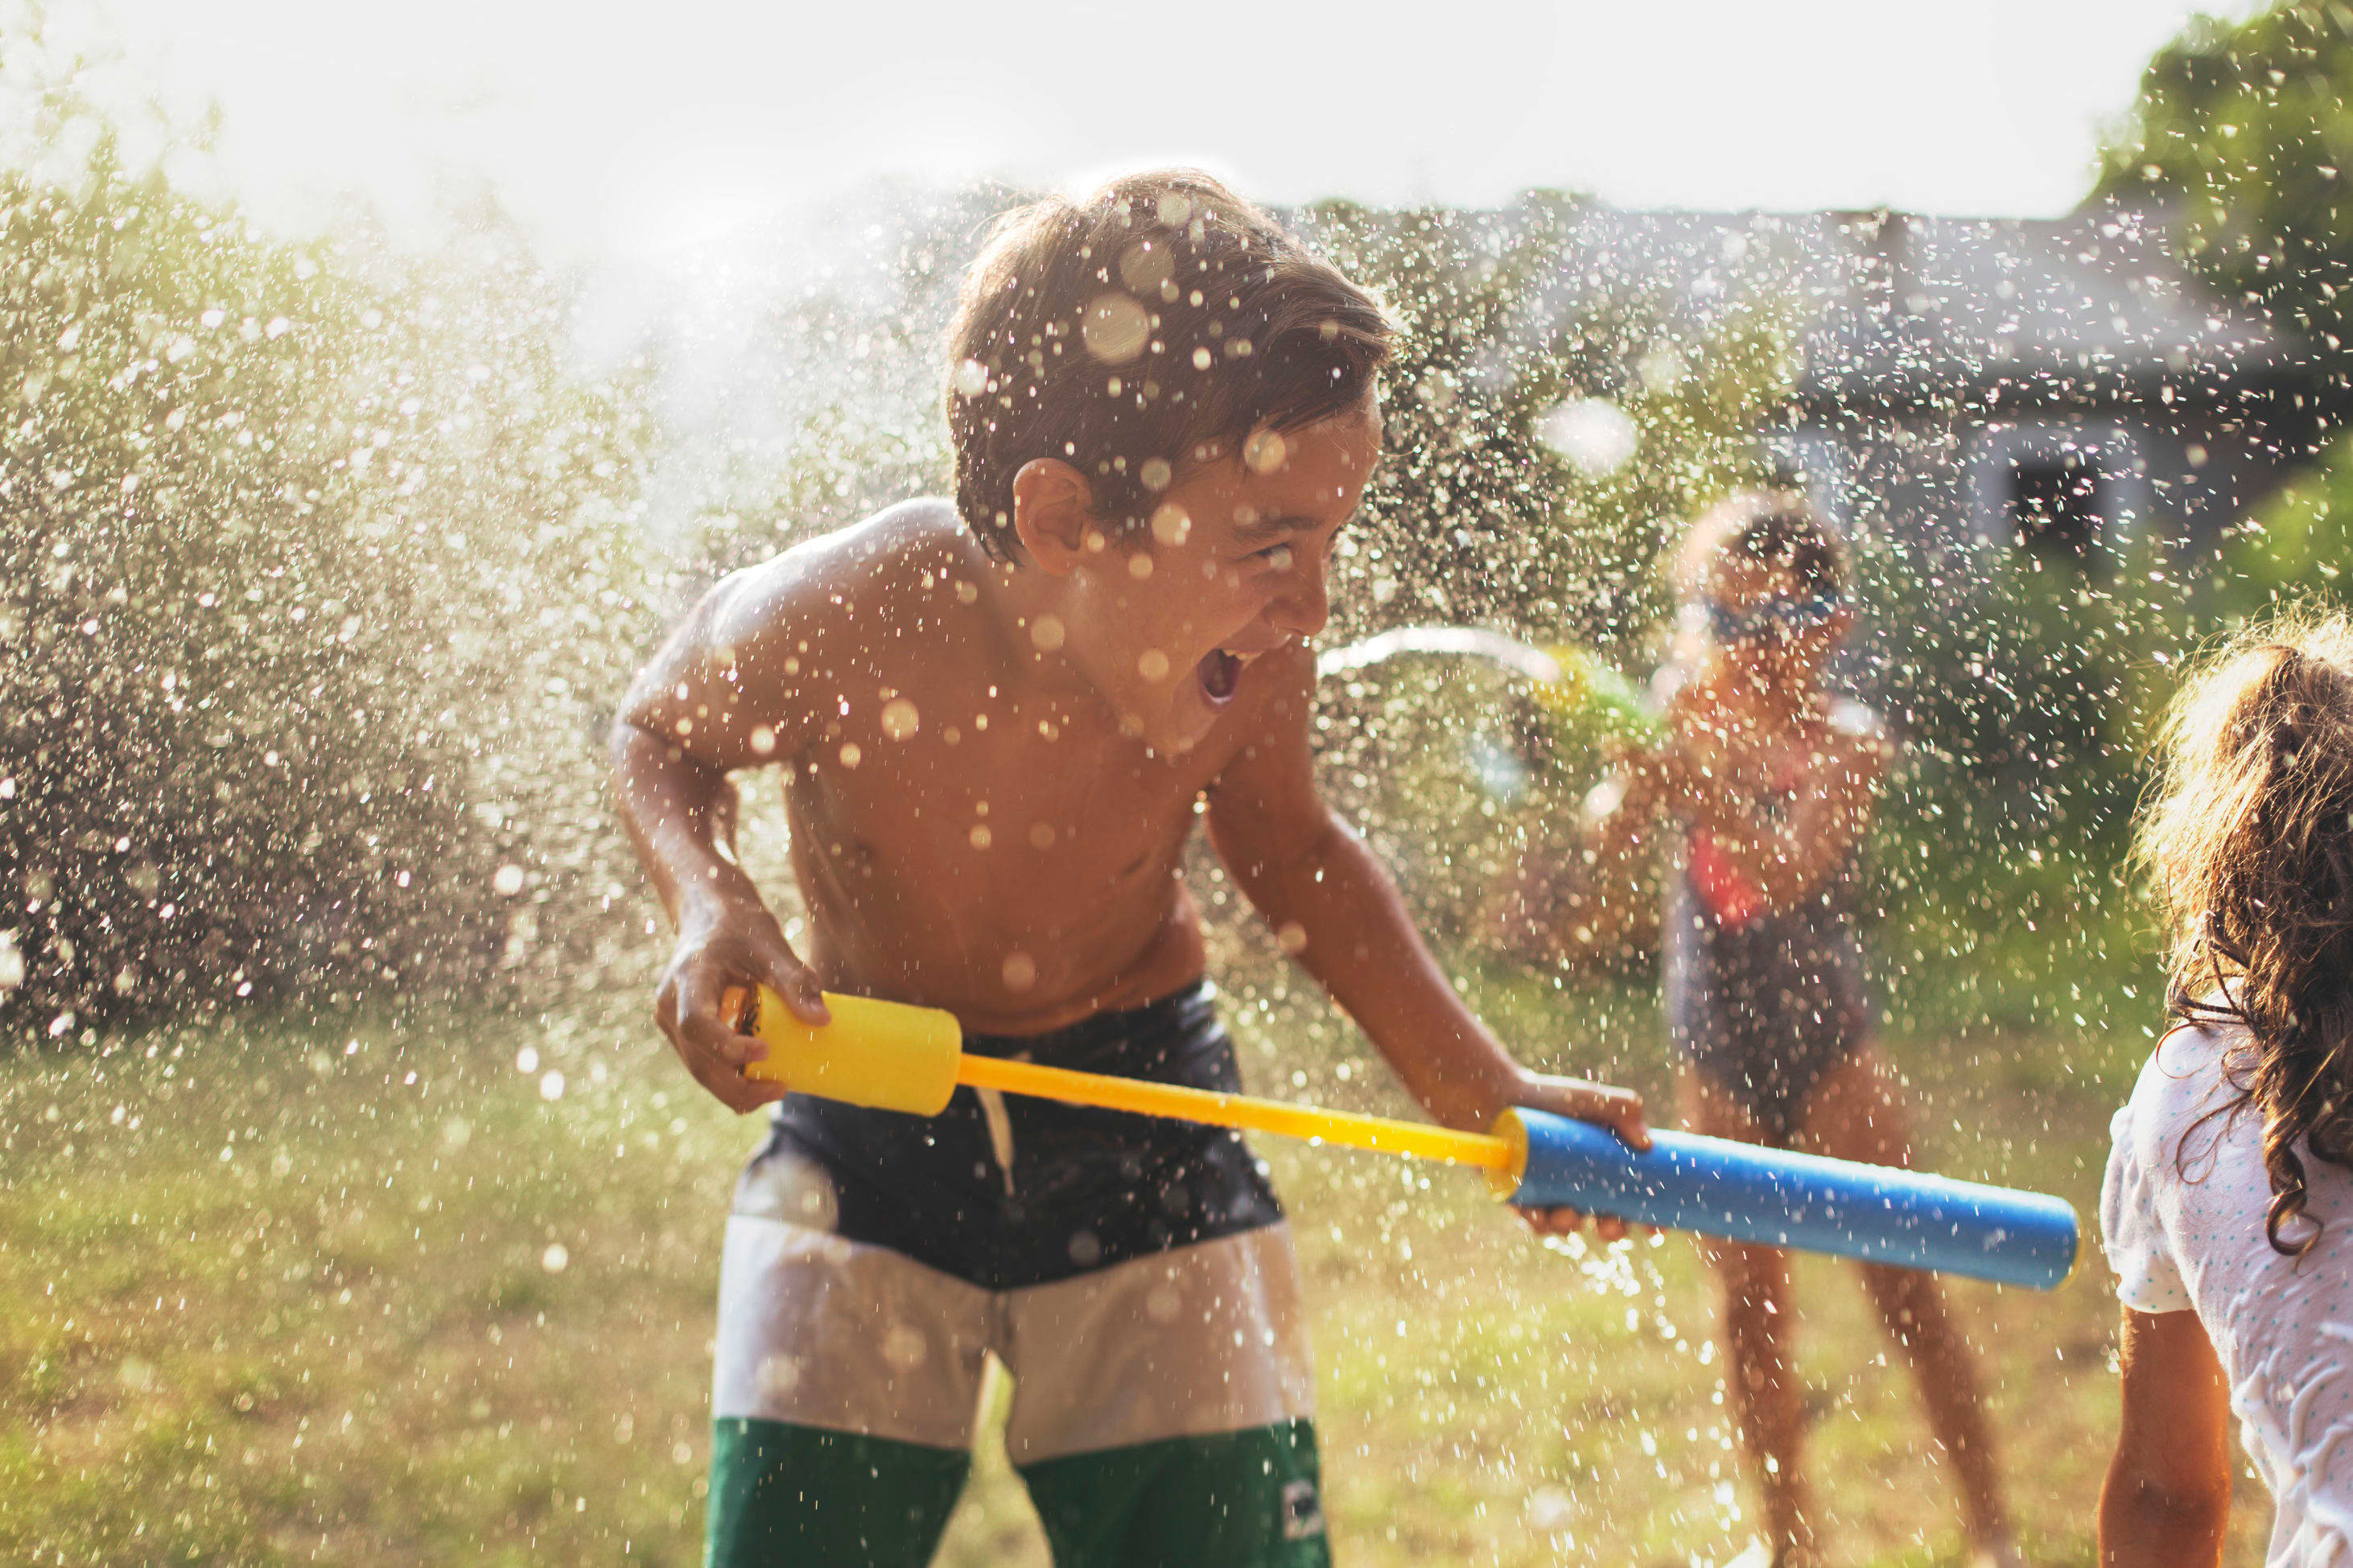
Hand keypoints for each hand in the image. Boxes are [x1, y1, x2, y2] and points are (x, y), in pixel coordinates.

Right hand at [654, 896, 829, 1112]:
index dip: (727, 1045)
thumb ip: (796, 981)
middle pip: (697, 1060)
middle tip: (780, 1089)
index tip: (766, 1050)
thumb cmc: (742, 927)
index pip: (696, 1023)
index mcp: (689, 977)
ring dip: (734, 1088)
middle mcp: (670, 1004)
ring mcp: (671, 1021)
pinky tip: (760, 1078)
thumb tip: (823, 1021)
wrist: (710, 915)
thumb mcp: (772, 947)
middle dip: (735, 1086)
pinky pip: (703, 1062)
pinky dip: (729, 1076)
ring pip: (698, 1069)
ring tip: (777, 1088)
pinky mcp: (682, 1032)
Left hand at [1506, 1070, 1651, 1242]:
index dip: (1649, 1222)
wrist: (1502, 1093)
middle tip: (1609, 1224)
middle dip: (1611, 1231)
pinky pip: (1533, 1222)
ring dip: (1570, 1227)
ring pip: (1567, 1226)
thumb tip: (1646, 1144)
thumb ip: (1624, 1108)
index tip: (1656, 1229)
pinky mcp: (1522, 1200)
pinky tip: (1537, 1215)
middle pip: (1604, 1223)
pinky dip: (1537, 1223)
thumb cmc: (1552, 1098)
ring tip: (1567, 1213)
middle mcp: (1582, 1190)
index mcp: (1606, 1173)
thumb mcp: (1592, 1099)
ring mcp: (1552, 1197)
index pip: (1635, 1204)